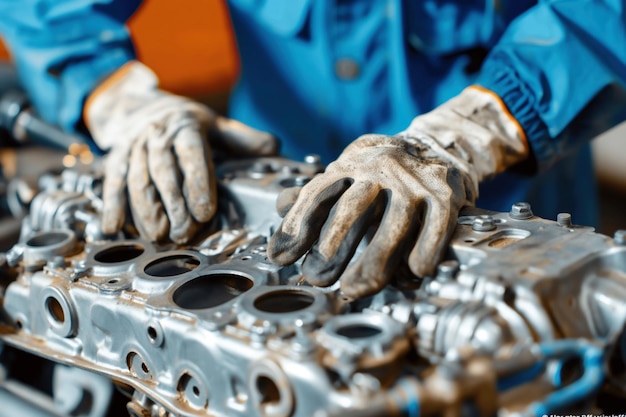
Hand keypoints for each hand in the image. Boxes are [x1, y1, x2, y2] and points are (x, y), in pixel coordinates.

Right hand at [85, 62, 277, 242]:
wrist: (139, 105)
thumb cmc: (186, 122)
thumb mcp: (216, 123)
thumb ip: (242, 138)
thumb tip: (274, 147)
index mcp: (185, 127)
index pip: (191, 155)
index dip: (198, 183)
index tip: (205, 212)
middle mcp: (156, 136)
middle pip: (164, 173)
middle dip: (173, 205)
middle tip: (185, 233)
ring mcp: (133, 148)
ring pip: (137, 180)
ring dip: (146, 211)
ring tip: (158, 237)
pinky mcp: (115, 159)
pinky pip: (111, 183)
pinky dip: (112, 206)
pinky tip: (113, 229)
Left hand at [268, 87, 527, 298]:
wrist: (441, 143)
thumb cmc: (386, 168)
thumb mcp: (349, 169)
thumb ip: (318, 192)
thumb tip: (279, 207)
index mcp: (351, 164)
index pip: (318, 194)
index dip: (296, 227)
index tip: (280, 258)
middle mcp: (380, 169)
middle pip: (352, 208)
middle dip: (331, 246)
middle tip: (316, 278)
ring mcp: (414, 182)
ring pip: (394, 223)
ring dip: (374, 260)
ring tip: (354, 289)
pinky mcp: (446, 193)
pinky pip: (436, 224)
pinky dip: (426, 248)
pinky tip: (415, 272)